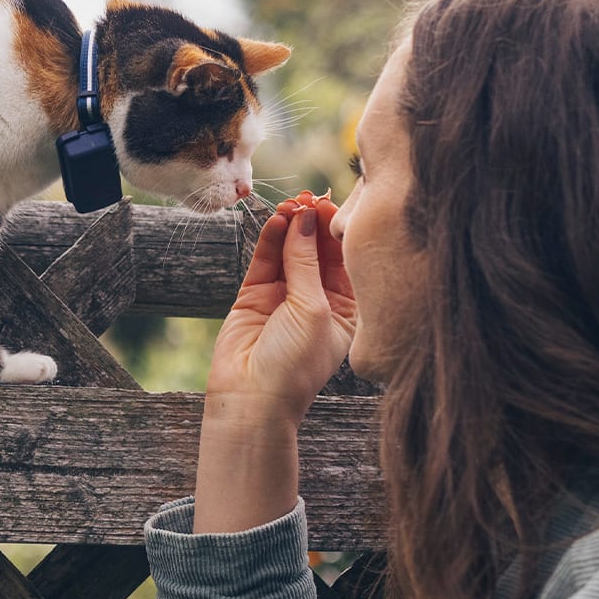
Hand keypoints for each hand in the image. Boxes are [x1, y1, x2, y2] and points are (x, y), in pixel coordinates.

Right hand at [208, 197, 356, 427]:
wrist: (252, 399)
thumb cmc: (295, 366)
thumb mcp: (314, 310)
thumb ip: (308, 262)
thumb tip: (306, 219)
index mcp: (346, 310)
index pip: (346, 262)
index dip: (340, 233)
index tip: (335, 206)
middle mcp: (317, 301)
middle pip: (319, 251)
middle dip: (315, 225)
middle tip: (311, 199)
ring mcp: (285, 296)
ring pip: (291, 251)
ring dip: (292, 227)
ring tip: (292, 205)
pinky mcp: (256, 294)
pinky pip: (267, 259)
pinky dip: (271, 239)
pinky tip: (277, 219)